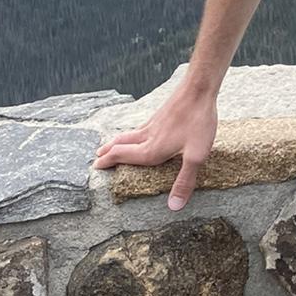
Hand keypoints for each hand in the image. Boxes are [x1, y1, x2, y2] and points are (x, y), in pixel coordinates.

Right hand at [92, 84, 218, 210]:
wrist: (199, 88)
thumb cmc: (198, 122)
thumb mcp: (196, 155)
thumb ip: (184, 181)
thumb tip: (173, 207)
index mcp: (151, 150)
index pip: (122, 157)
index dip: (108, 162)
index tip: (95, 167)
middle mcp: (148, 136)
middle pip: (121, 144)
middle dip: (108, 152)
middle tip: (96, 157)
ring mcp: (153, 123)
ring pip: (129, 134)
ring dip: (117, 141)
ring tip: (111, 145)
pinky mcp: (161, 113)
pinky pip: (140, 127)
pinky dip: (131, 132)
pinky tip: (140, 131)